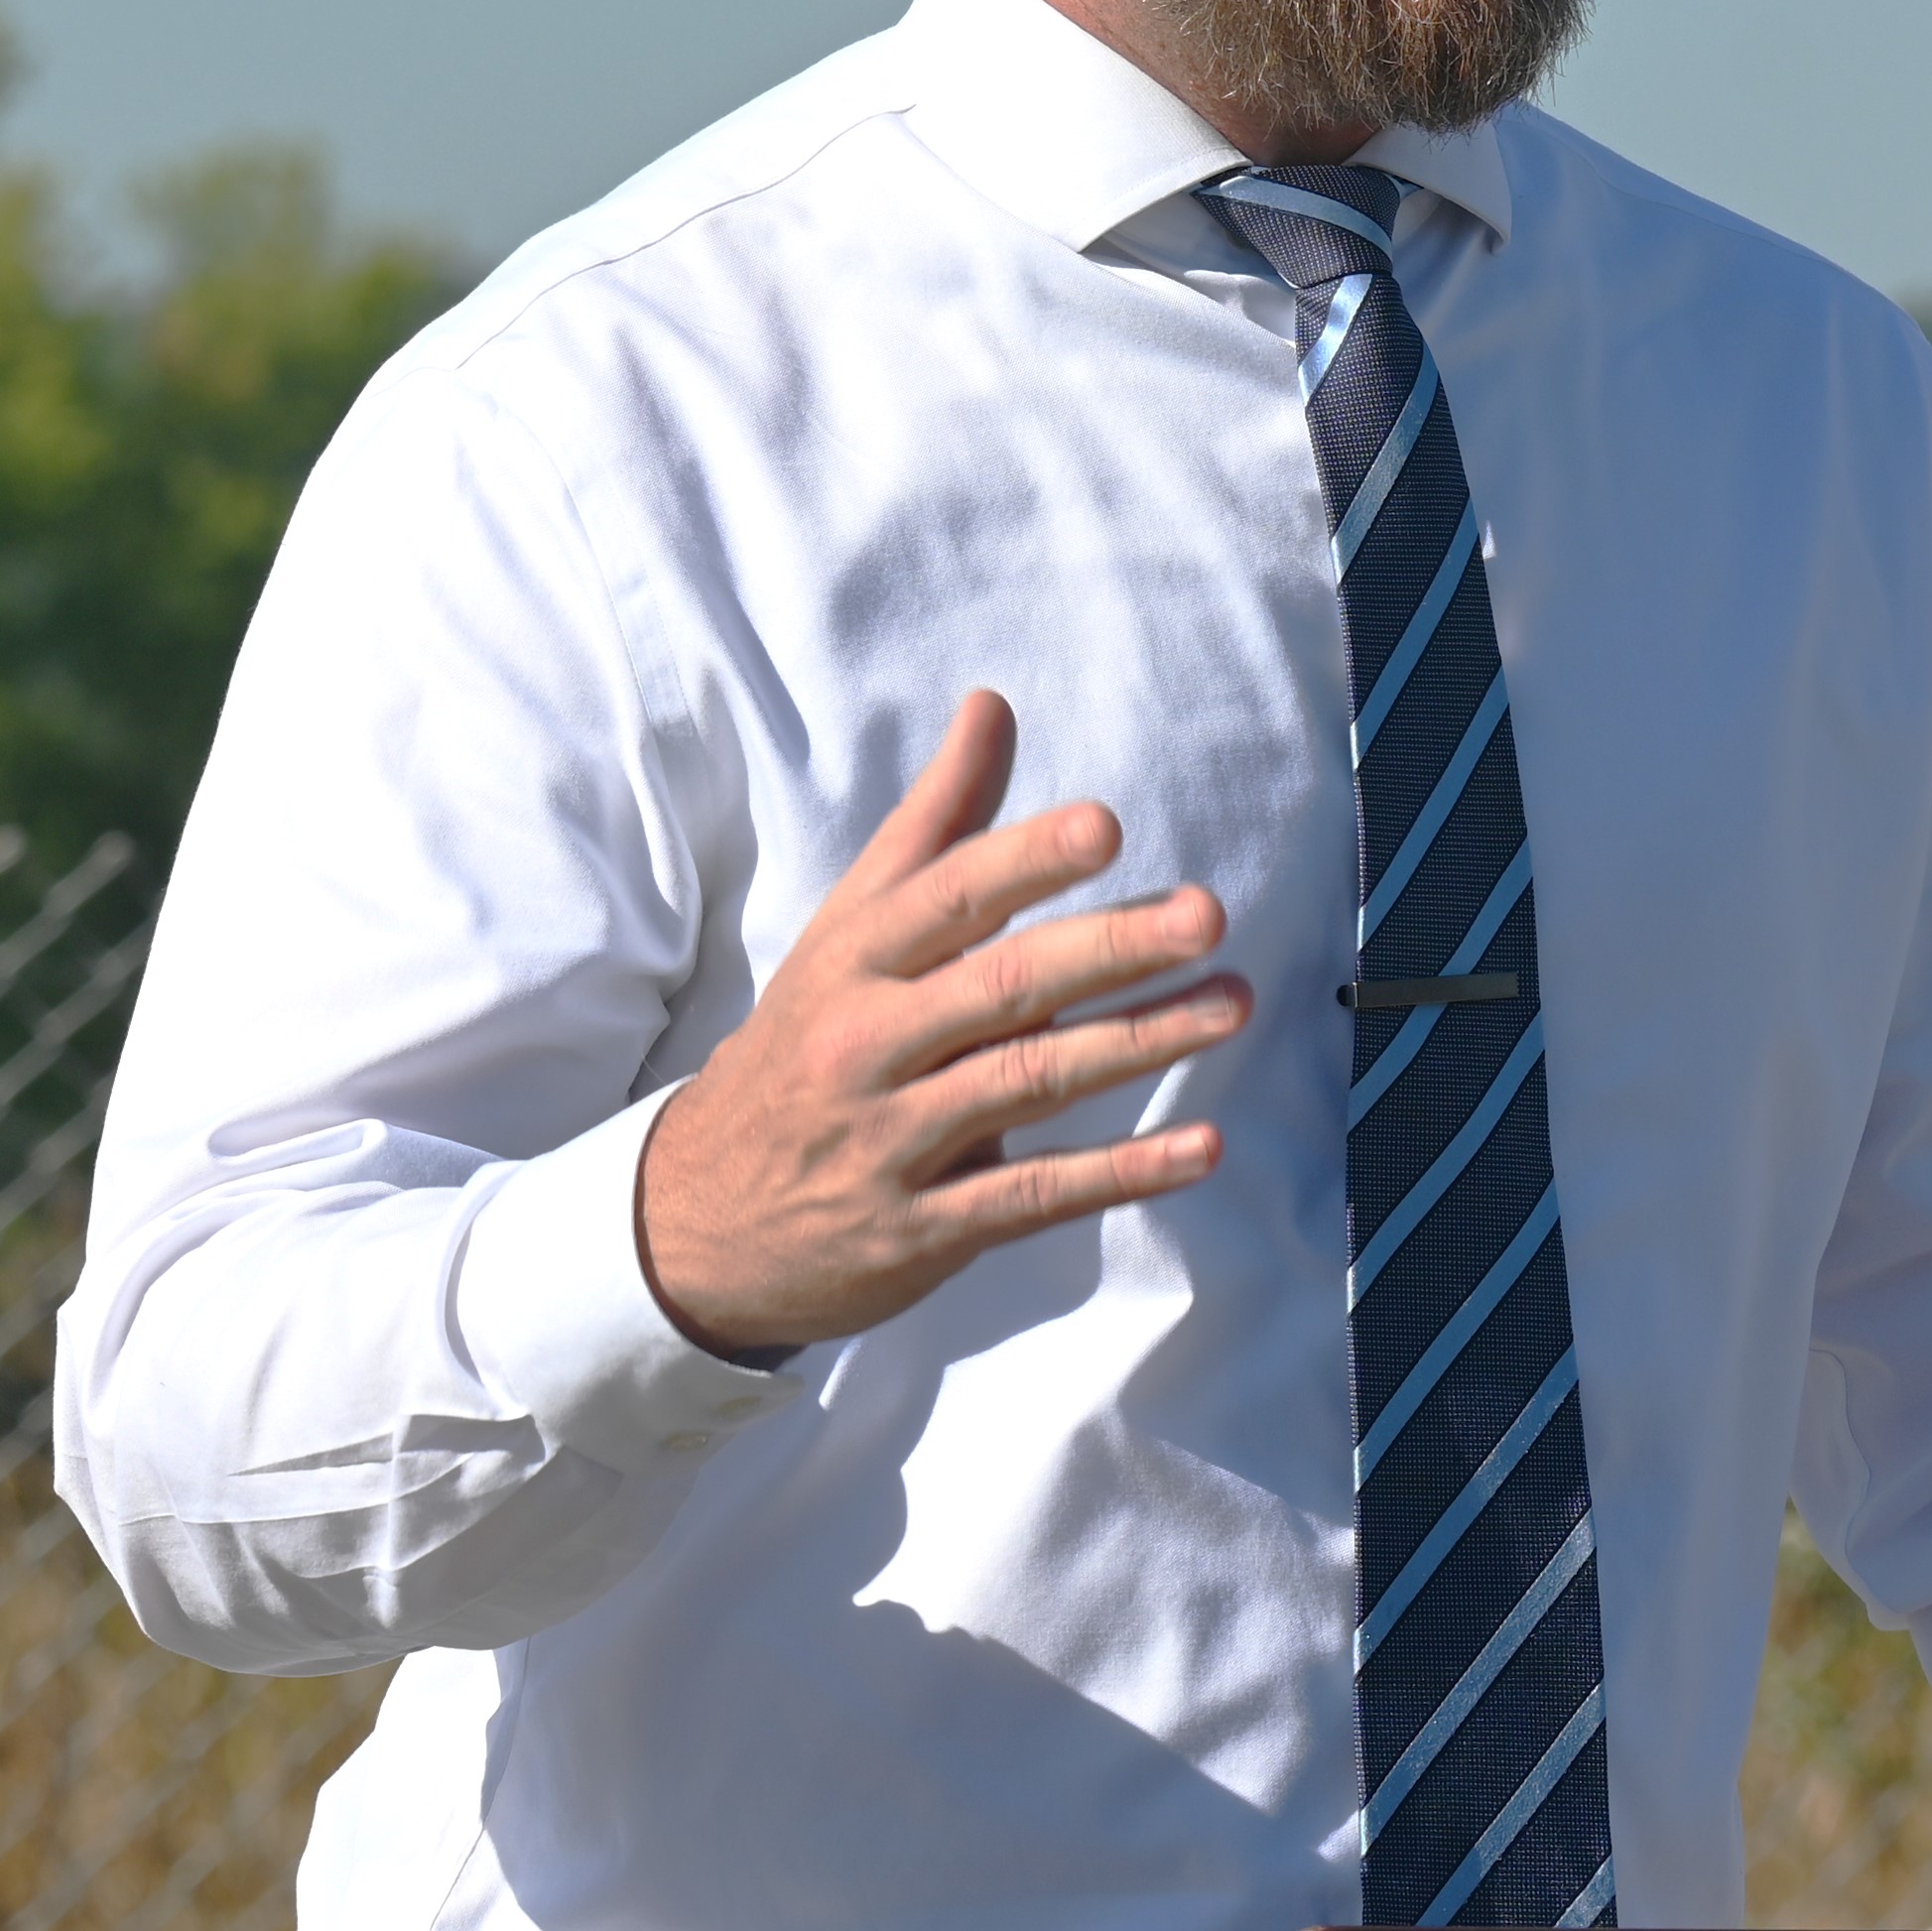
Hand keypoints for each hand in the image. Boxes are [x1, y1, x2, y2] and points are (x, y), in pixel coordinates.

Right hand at [632, 691, 1249, 1353]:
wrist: (697, 1216)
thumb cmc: (806, 1043)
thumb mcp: (848, 933)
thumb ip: (935, 827)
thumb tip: (992, 704)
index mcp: (854, 960)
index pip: (945, 898)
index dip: (1023, 861)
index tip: (1105, 827)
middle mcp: (869, 1043)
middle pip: (1002, 986)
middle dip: (1109, 947)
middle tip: (1205, 915)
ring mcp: (893, 1139)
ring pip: (1029, 1082)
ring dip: (1140, 1043)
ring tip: (1234, 1004)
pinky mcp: (923, 1226)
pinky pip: (1033, 1194)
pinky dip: (1122, 1173)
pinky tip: (1205, 1146)